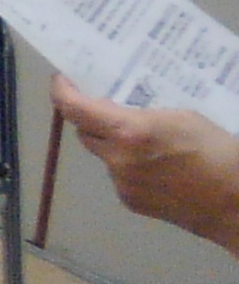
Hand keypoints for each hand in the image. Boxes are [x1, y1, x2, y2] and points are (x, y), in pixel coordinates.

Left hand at [55, 76, 238, 254]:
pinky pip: (119, 176)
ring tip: (147, 142)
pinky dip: (129, 167)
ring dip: (115, 145)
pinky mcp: (130, 202)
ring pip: (105, 156)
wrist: (235, 201)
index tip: (62, 81)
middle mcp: (117, 159)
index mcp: (129, 133)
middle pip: (86, 133)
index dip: (63, 92)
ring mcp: (121, 183)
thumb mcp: (182, 118)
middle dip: (93, 119)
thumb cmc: (217, 152)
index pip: (76, 109)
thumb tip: (120, 112)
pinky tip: (158, 167)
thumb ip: (143, 114)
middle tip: (109, 108)